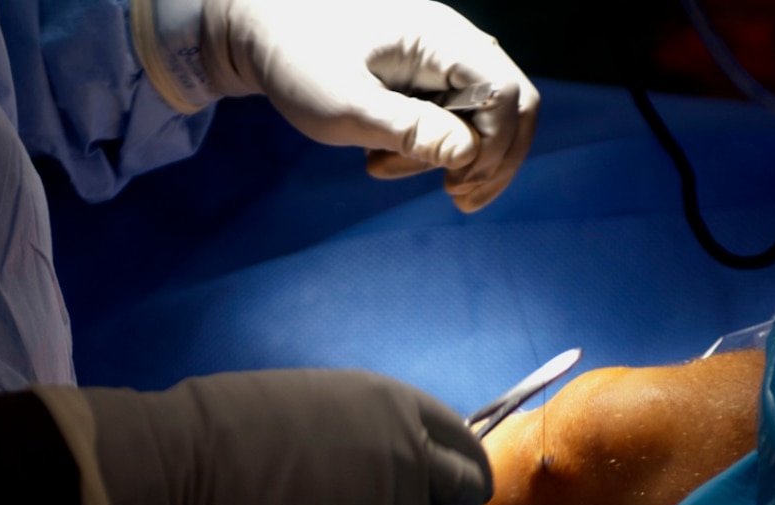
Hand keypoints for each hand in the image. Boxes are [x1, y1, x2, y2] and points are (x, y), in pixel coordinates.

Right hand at [35, 370, 491, 504]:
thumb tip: (390, 459)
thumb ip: (366, 427)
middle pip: (466, 495)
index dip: (453, 470)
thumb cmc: (222, 427)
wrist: (178, 468)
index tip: (436, 490)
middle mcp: (408, 452)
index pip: (465, 442)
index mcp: (394, 403)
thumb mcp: (312, 401)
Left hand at [130, 0, 539, 210]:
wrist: (261, 34)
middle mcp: (451, 46)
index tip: (454, 183)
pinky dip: (428, 151)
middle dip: (491, 161)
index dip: (495, 146)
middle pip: (512, 107)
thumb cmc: (297, 60)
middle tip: (457, 200)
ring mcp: (439, 64)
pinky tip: (381, 159)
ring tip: (381, 168)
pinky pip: (450, 122)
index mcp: (439, 39)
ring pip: (481, 122)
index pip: (506, 93)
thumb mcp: (346, 104)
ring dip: (448, 160)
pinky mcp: (423, 83)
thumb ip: (408, 130)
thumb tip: (467, 155)